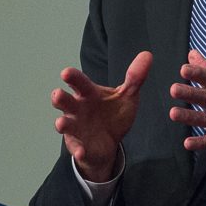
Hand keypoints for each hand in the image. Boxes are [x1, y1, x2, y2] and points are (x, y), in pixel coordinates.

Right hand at [52, 51, 151, 182]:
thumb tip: (148, 54)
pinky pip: (77, 148)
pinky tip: (82, 151)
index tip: (66, 72)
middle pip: (65, 101)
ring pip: (65, 124)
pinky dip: (79, 150)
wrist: (110, 142)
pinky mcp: (80, 146)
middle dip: (60, 98)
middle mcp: (77, 109)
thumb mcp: (127, 96)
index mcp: (88, 94)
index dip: (72, 77)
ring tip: (61, 123)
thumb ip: (135, 77)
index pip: (79, 83)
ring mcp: (76, 128)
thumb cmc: (112, 113)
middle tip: (58, 94)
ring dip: (62, 123)